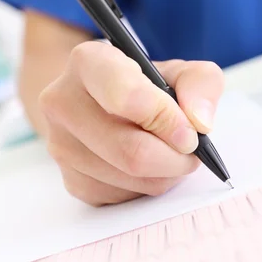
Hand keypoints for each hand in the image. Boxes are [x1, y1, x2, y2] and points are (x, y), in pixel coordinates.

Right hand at [38, 41, 223, 205]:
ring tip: (168, 153)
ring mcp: (61, 146)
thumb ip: (200, 83)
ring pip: (131, 179)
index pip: (127, 98)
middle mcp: (62, 102)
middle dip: (175, 157)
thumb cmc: (145, 86)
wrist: (104, 105)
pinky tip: (146, 167)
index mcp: (88, 63)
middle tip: (190, 151)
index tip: (189, 131)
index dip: (167, 119)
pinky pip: (122, 198)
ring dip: (165, 174)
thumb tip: (199, 122)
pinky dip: (146, 187)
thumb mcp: (179, 71)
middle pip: (131, 151)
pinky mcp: (71, 181)